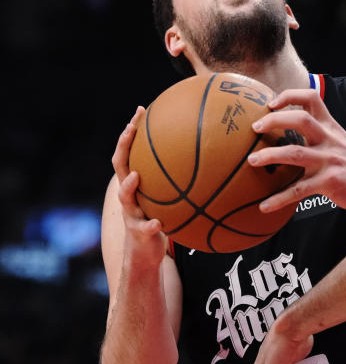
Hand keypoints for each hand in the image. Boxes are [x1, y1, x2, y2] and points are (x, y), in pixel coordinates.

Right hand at [111, 107, 166, 267]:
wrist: (146, 253)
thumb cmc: (161, 218)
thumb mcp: (168, 197)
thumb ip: (178, 179)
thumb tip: (208, 155)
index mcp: (135, 182)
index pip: (129, 152)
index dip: (131, 132)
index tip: (141, 110)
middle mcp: (128, 195)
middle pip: (119, 166)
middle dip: (124, 146)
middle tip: (131, 129)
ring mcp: (131, 213)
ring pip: (124, 197)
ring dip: (129, 186)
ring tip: (136, 176)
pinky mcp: (139, 233)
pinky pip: (144, 227)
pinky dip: (151, 224)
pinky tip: (159, 223)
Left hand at [248, 89, 345, 214]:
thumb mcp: (342, 143)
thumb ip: (321, 137)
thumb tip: (292, 139)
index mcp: (331, 127)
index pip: (311, 98)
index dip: (289, 96)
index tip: (271, 103)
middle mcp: (329, 140)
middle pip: (299, 120)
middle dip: (273, 121)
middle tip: (255, 128)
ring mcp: (330, 161)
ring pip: (294, 152)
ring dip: (268, 156)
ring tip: (251, 161)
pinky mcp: (330, 183)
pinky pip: (298, 190)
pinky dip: (278, 198)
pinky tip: (264, 206)